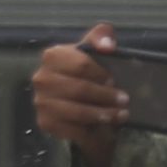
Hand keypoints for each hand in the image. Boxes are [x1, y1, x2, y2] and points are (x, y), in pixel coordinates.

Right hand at [30, 25, 131, 150]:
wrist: (75, 100)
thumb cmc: (87, 73)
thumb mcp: (95, 51)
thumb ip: (102, 37)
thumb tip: (107, 45)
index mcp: (53, 56)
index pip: (81, 64)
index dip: (101, 74)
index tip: (114, 80)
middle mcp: (42, 78)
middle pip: (80, 89)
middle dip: (105, 96)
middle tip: (124, 100)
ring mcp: (41, 102)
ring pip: (77, 111)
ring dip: (102, 114)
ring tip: (120, 114)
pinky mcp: (46, 123)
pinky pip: (72, 129)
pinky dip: (92, 130)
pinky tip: (104, 127)